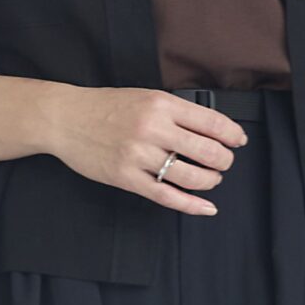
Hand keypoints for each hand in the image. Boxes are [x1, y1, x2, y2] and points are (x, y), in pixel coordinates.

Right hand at [45, 86, 248, 214]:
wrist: (66, 119)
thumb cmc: (106, 107)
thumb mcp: (145, 97)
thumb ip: (175, 112)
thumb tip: (212, 129)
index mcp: (161, 105)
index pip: (211, 122)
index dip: (232, 135)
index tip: (239, 141)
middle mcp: (153, 129)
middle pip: (207, 152)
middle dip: (224, 160)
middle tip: (224, 162)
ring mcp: (139, 156)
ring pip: (191, 177)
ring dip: (210, 181)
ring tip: (211, 178)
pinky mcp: (127, 178)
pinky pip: (167, 196)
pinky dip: (192, 205)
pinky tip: (206, 207)